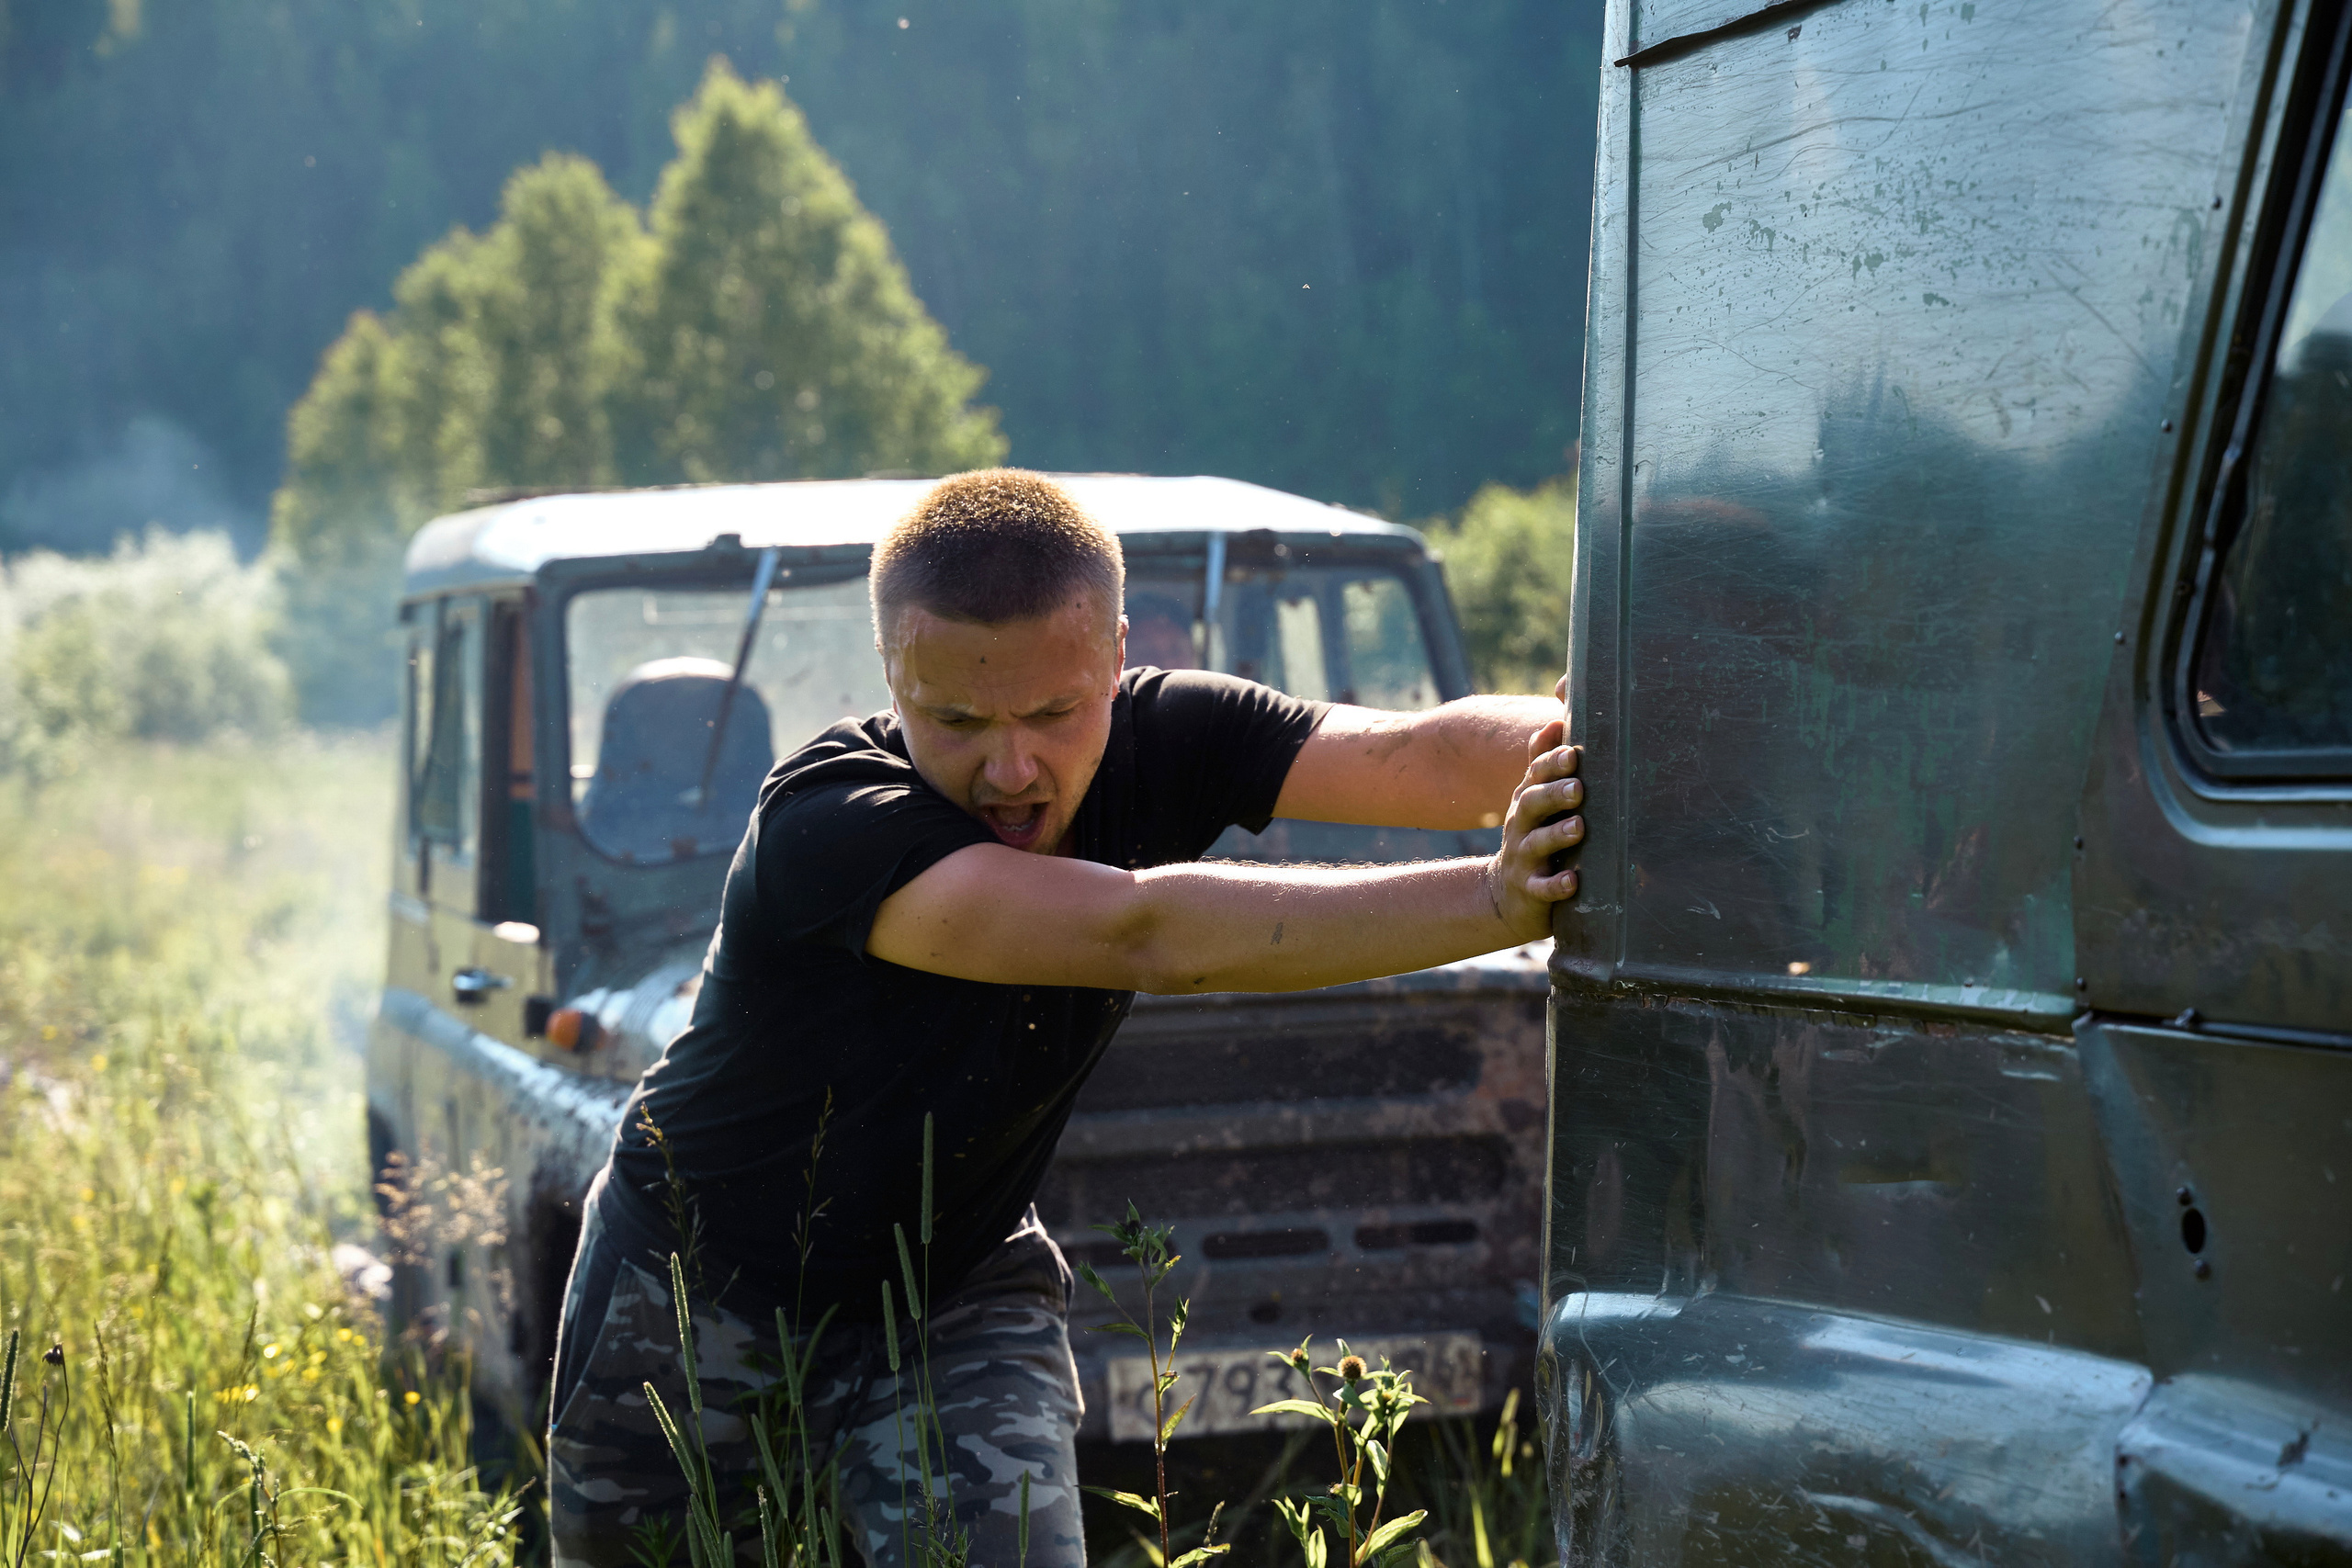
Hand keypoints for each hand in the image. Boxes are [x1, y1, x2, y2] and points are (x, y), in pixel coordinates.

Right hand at [1487, 717, 1582, 941]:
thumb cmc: (1532, 836)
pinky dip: (1556, 885)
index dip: (1552, 763)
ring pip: (1537, 844)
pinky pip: (1541, 888)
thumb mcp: (1533, 800)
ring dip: (1557, 835)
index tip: (1572, 752)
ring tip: (1579, 827)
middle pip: (1533, 804)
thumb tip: (1555, 722)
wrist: (1506, 894)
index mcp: (1527, 802)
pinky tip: (1572, 882)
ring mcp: (1523, 859)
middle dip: (1554, 794)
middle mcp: (1521, 826)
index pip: (1536, 776)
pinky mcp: (1529, 891)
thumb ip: (1543, 764)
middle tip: (1579, 788)